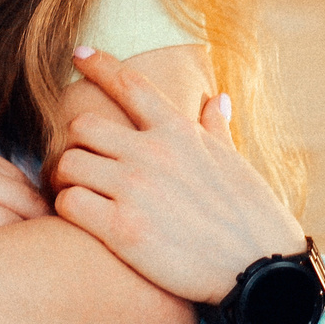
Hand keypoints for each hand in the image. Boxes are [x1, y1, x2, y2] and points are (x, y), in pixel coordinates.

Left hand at [52, 48, 307, 304]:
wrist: (260, 269)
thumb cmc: (251, 215)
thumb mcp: (234, 162)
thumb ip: (216, 128)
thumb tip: (217, 98)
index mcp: (178, 131)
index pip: (129, 84)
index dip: (99, 64)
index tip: (77, 54)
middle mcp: (152, 152)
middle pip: (81, 126)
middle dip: (74, 144)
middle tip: (75, 163)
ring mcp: (134, 190)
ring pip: (67, 164)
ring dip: (64, 179)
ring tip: (72, 193)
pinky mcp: (122, 229)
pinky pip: (69, 203)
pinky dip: (67, 209)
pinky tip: (81, 219)